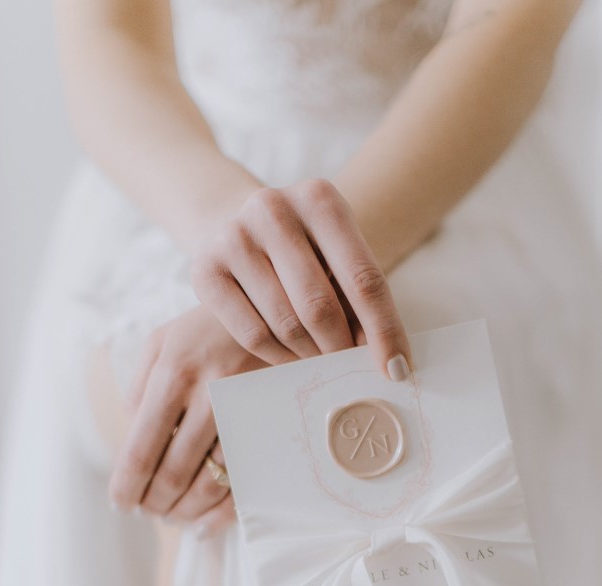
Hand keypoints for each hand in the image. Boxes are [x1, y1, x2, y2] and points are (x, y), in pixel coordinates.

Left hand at [108, 306, 263, 536]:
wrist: (280, 306)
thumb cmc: (210, 328)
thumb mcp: (163, 340)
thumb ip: (140, 387)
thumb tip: (133, 438)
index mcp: (174, 372)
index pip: (142, 445)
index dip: (127, 483)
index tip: (120, 504)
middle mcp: (210, 394)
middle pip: (173, 472)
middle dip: (154, 502)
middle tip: (146, 511)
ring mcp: (246, 413)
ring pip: (210, 483)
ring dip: (185, 512)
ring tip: (172, 517)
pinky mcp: (273, 425)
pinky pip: (245, 483)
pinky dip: (222, 514)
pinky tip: (204, 527)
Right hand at [190, 178, 411, 380]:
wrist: (234, 226)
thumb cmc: (304, 251)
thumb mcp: (338, 257)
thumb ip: (361, 299)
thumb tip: (389, 362)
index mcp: (320, 198)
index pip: (364, 278)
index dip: (384, 330)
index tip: (398, 371)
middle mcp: (272, 208)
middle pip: (320, 306)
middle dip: (340, 348)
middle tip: (348, 367)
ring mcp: (233, 236)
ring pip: (286, 324)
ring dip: (311, 355)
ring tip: (320, 359)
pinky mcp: (203, 269)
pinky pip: (253, 335)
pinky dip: (279, 357)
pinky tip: (291, 357)